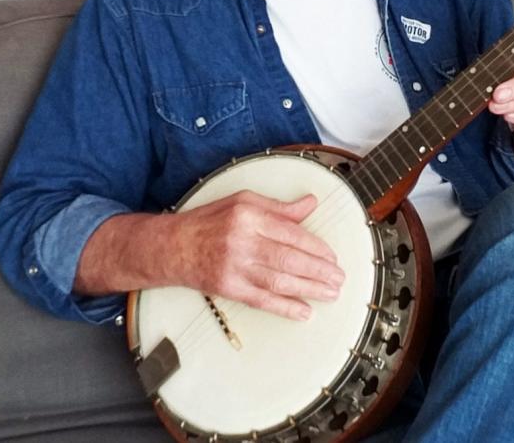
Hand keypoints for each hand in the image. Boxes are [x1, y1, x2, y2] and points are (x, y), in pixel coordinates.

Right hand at [173, 190, 344, 320]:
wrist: (174, 246)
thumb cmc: (210, 221)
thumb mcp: (243, 201)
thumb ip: (279, 207)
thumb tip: (310, 203)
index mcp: (249, 216)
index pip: (291, 233)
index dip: (316, 247)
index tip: (332, 256)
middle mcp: (242, 241)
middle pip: (289, 259)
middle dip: (319, 271)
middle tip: (339, 278)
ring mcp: (235, 267)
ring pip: (279, 281)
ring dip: (309, 289)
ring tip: (330, 293)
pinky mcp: (229, 288)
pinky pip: (262, 300)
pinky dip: (285, 307)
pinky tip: (304, 311)